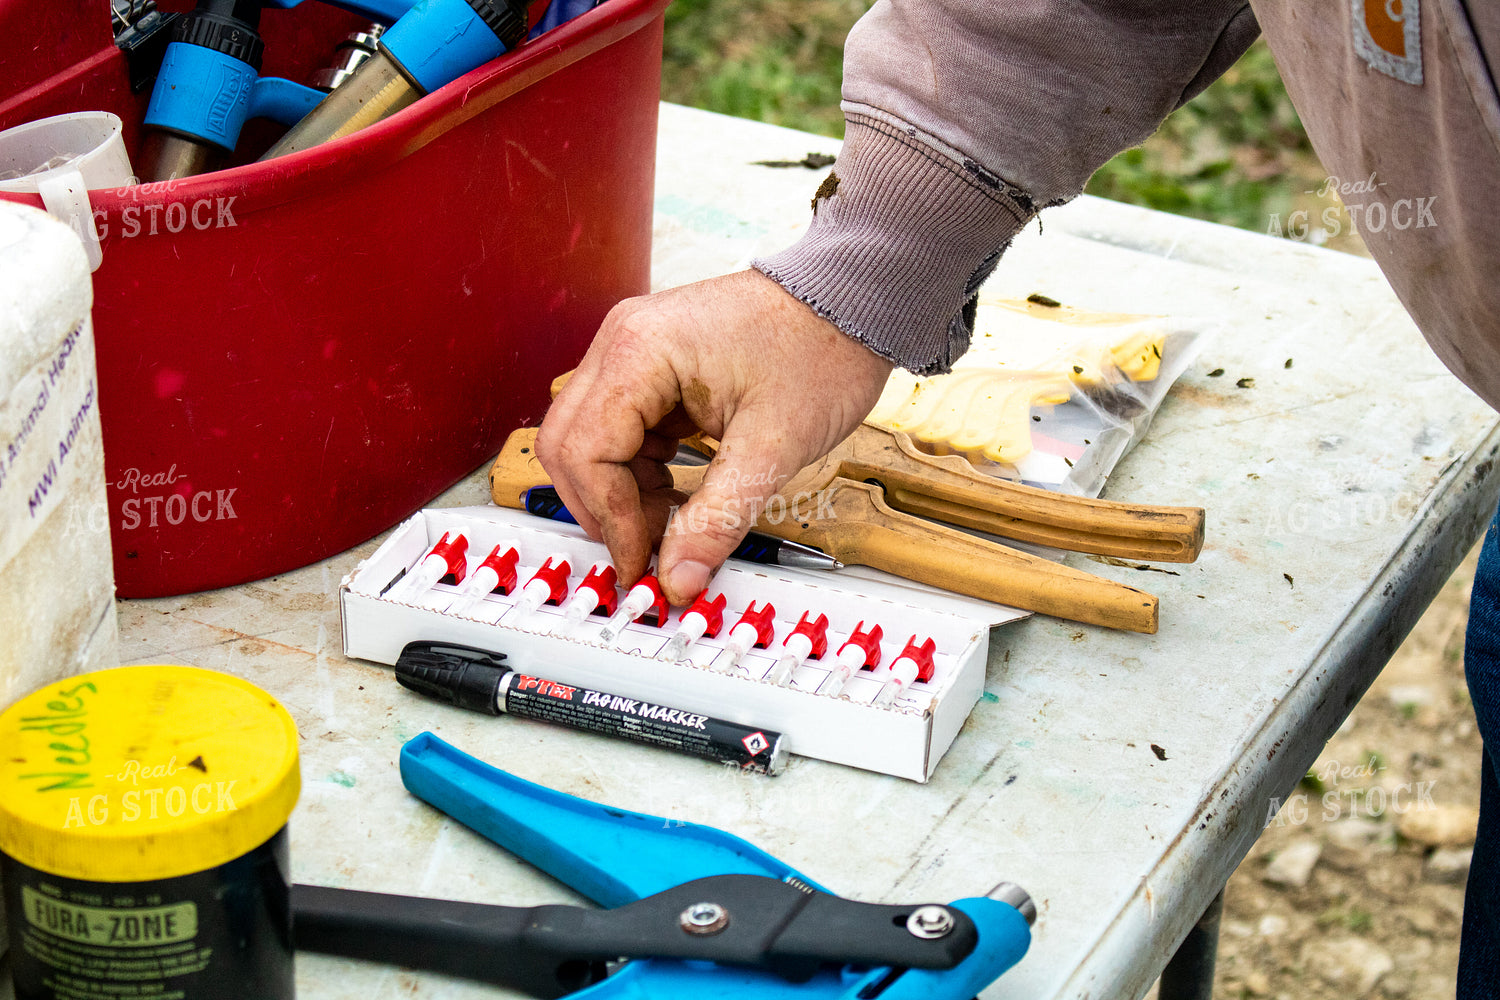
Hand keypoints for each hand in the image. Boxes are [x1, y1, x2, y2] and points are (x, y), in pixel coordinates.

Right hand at [536, 269, 893, 604]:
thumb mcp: (773, 447)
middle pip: (570, 445)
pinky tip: (680, 494)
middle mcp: (623, 343)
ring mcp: (635, 353)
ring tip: (676, 525)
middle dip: (604, 509)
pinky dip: (641, 473)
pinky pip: (622, 432)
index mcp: (640, 351)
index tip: (642, 563)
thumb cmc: (821, 348)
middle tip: (647, 554)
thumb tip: (678, 577)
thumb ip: (719, 518)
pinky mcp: (653, 368)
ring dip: (623, 494)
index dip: (610, 519)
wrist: (853, 303)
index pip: (586, 452)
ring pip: (591, 443)